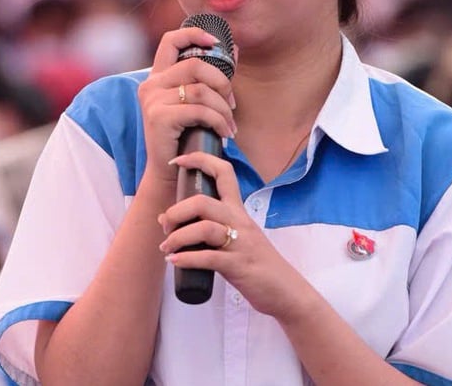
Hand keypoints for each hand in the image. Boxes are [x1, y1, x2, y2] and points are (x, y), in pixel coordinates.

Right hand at [137, 28, 236, 180]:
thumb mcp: (197, 102)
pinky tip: (224, 133)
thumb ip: (211, 77)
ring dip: (223, 108)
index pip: (171, 40)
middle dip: (222, 83)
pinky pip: (199, 110)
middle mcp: (151, 84)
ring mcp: (152, 100)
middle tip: (232, 104)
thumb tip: (234, 48)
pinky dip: (218, 121)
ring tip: (230, 124)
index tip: (216, 42)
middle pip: (196, 65)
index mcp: (158, 76)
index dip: (194, 34)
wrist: (170, 171)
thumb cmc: (186, 137)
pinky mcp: (158, 117)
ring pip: (201, 90)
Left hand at [157, 152, 307, 318]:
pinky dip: (186, 259)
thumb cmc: (257, 264)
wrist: (286, 291)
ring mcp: (240, 244)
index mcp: (239, 211)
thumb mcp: (237, 237)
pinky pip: (208, 258)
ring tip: (166, 248)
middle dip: (176, 212)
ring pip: (204, 228)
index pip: (223, 173)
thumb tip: (167, 219)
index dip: (199, 160)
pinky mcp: (238, 266)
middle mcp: (240, 222)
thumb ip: (208, 227)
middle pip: (203, 202)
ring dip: (177, 237)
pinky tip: (175, 262)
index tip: (178, 161)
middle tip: (166, 227)